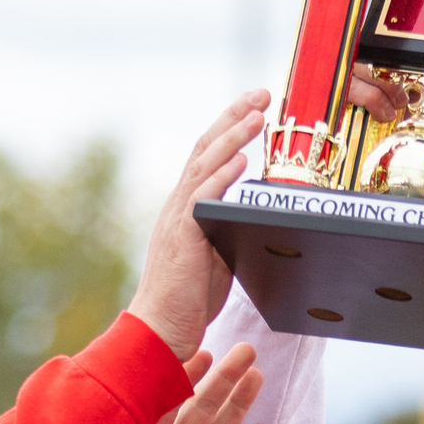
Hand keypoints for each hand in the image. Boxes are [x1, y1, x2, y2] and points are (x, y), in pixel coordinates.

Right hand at [130, 92, 268, 359]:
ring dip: (234, 137)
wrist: (161, 330)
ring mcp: (179, 218)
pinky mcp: (183, 237)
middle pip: (207, 148)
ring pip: (206, 165)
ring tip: (258, 116)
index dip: (231, 128)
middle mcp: (179, 204)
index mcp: (186, 207)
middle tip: (262, 93)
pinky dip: (223, 175)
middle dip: (235, 117)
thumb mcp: (217, 258)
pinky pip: (203, 198)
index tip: (256, 107)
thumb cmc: (188, 300)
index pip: (208, 156)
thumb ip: (229, 231)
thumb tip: (254, 218)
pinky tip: (241, 159)